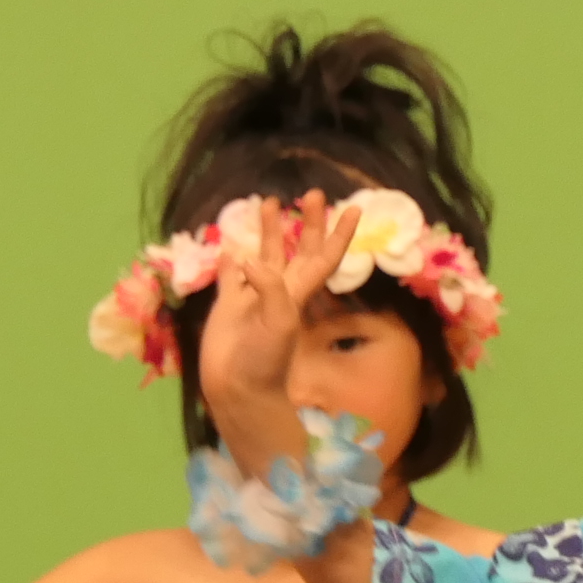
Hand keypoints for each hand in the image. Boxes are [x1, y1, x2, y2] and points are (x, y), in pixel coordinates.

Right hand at [194, 192, 360, 430]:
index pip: (325, 257)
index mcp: (299, 292)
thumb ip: (268, 287)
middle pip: (299, 249)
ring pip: (264, 254)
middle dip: (307, 222)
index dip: (340, 235)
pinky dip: (230, 260)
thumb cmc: (265, 360)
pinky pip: (230, 275)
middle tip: (312, 194)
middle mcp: (279, 289)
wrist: (238, 389)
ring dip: (268, 231)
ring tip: (268, 202)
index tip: (354, 209)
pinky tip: (229, 244)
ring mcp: (253, 295)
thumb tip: (246, 256)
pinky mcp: (228, 304)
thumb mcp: (279, 323)